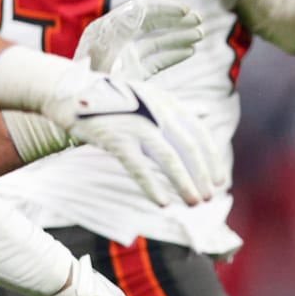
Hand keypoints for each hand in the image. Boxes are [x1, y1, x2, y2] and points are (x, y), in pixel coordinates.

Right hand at [41, 66, 224, 206]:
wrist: (72, 92)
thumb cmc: (115, 97)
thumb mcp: (152, 96)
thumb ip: (179, 107)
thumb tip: (206, 112)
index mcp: (170, 103)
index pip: (200, 133)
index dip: (212, 158)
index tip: (221, 179)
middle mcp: (159, 111)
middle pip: (190, 147)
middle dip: (203, 174)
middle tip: (210, 196)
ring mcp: (138, 124)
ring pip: (169, 158)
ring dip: (184, 183)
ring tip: (194, 202)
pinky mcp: (117, 138)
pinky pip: (139, 167)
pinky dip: (153, 186)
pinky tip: (163, 203)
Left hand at [75, 0, 203, 80]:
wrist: (80, 108)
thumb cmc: (87, 76)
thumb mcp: (102, 47)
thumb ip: (122, 26)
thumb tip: (141, 4)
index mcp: (108, 28)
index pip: (141, 10)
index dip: (165, 8)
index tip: (185, 11)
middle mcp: (119, 40)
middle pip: (153, 23)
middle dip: (177, 20)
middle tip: (199, 20)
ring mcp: (126, 56)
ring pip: (158, 42)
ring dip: (180, 37)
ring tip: (200, 35)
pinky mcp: (133, 73)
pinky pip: (157, 60)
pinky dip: (174, 55)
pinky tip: (190, 51)